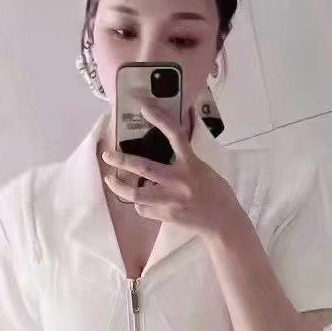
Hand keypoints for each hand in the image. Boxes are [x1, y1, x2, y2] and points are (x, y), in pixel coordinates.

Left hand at [100, 101, 244, 241]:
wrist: (224, 222)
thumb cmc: (216, 193)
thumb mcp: (204, 169)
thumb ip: (186, 159)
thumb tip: (169, 145)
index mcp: (191, 165)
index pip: (175, 136)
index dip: (160, 119)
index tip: (144, 108)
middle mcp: (179, 181)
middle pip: (143, 168)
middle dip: (121, 160)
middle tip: (107, 154)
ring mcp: (170, 200)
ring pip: (136, 193)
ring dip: (118, 187)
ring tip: (110, 179)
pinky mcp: (166, 216)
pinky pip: (143, 209)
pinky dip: (139, 204)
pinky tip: (140, 201)